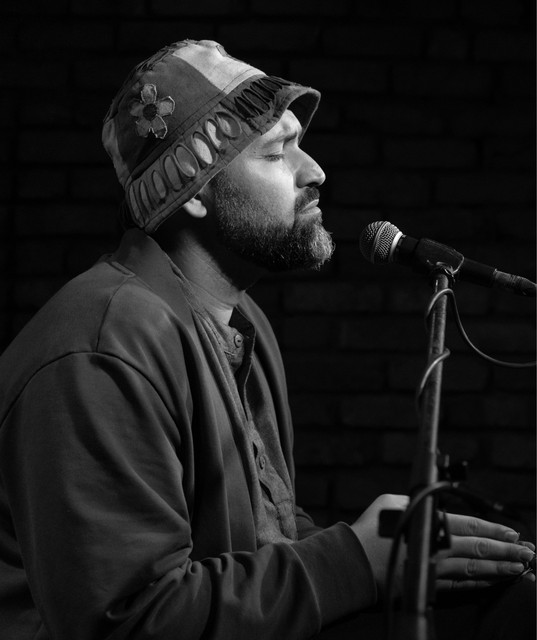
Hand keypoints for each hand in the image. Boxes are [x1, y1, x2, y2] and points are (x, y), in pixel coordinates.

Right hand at [350, 495, 535, 600]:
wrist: (352, 563)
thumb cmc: (370, 528)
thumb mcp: (392, 501)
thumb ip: (419, 503)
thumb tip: (437, 506)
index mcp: (429, 523)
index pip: (470, 525)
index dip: (494, 529)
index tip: (513, 532)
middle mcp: (436, 548)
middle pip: (478, 549)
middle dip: (506, 551)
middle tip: (529, 552)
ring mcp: (434, 571)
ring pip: (474, 572)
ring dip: (499, 570)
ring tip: (520, 568)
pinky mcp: (428, 589)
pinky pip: (460, 590)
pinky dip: (479, 587)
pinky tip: (493, 585)